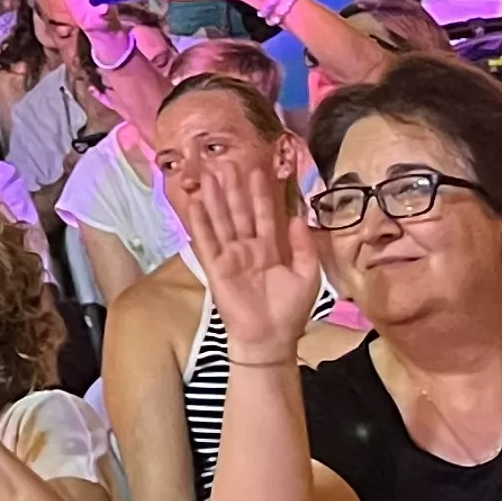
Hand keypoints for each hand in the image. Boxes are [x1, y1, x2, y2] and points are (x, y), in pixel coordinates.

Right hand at [184, 140, 324, 356]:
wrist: (270, 339)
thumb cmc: (290, 311)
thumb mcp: (307, 274)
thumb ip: (303, 245)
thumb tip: (299, 216)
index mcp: (270, 249)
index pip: (264, 213)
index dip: (260, 192)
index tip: (256, 168)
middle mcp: (247, 248)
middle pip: (238, 211)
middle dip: (232, 187)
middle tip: (225, 161)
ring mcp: (230, 257)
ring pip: (221, 220)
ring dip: (213, 197)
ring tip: (206, 174)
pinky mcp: (216, 268)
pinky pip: (207, 241)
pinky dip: (200, 222)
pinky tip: (194, 203)